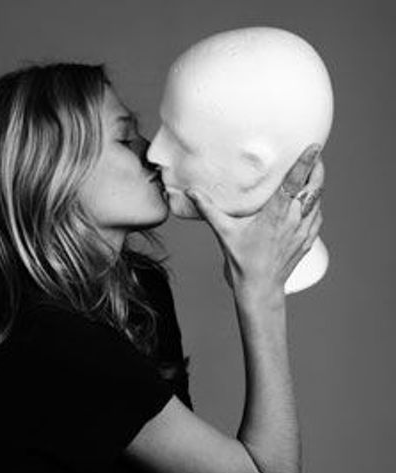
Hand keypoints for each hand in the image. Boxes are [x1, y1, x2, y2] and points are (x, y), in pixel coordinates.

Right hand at [186, 144, 324, 301]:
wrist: (260, 288)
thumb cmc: (242, 261)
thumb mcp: (224, 232)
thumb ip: (209, 210)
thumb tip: (191, 194)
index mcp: (275, 213)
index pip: (295, 181)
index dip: (306, 161)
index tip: (314, 146)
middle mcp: (293, 219)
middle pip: (315, 186)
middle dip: (317, 168)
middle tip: (314, 156)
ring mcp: (303, 230)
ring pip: (318, 200)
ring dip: (317, 185)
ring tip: (312, 174)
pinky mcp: (307, 240)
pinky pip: (317, 216)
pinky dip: (316, 205)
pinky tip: (310, 202)